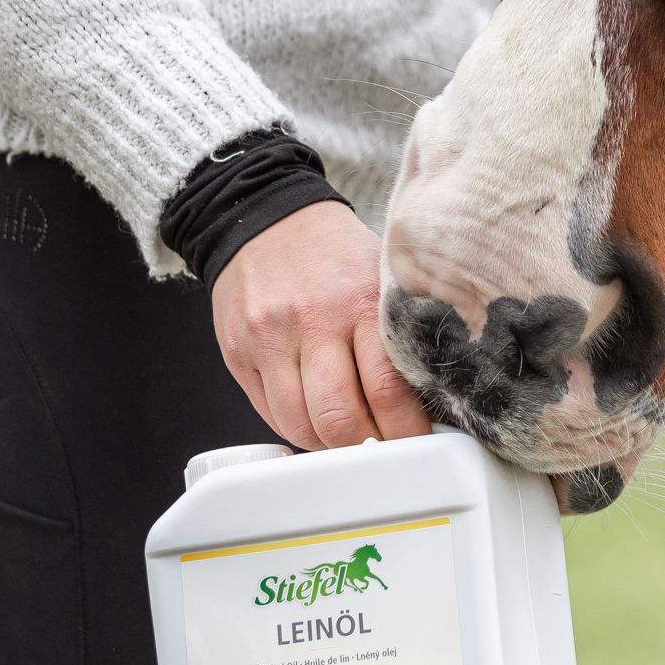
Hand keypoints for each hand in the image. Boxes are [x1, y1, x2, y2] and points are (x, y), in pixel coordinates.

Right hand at [211, 201, 431, 450]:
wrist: (264, 217)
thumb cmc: (333, 252)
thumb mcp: (380, 277)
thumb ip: (399, 334)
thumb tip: (426, 400)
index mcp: (360, 303)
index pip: (387, 390)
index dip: (405, 432)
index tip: (418, 443)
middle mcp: (312, 322)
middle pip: (339, 418)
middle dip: (367, 447)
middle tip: (383, 447)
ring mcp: (269, 340)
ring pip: (300, 426)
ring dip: (330, 445)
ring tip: (349, 437)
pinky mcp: (238, 354)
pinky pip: (270, 416)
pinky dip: (298, 429)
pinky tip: (316, 420)